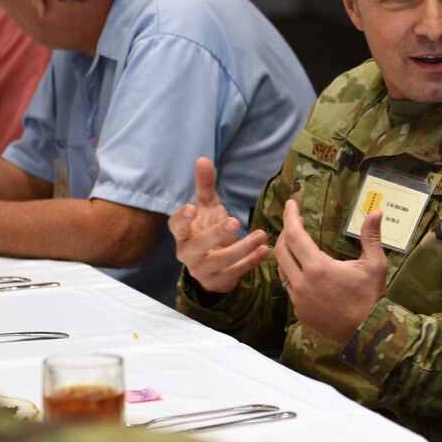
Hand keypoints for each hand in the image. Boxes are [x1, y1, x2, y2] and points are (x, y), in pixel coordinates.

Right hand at [168, 157, 268, 292]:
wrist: (214, 267)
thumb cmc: (208, 231)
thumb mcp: (207, 208)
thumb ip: (205, 186)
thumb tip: (202, 159)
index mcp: (183, 234)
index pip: (175, 227)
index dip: (181, 219)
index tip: (191, 208)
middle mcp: (188, 254)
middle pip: (198, 246)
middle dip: (216, 234)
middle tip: (235, 221)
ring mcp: (202, 270)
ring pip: (220, 261)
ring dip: (242, 248)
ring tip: (262, 234)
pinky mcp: (218, 282)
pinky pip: (235, 273)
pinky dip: (251, 262)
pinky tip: (265, 251)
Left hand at [274, 199, 387, 342]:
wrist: (366, 333)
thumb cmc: (371, 296)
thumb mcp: (375, 264)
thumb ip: (371, 236)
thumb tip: (377, 211)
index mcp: (318, 267)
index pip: (294, 235)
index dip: (290, 217)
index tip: (290, 204)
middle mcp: (302, 282)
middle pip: (281, 249)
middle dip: (286, 232)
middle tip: (295, 221)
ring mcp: (298, 298)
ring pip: (282, 268)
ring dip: (286, 252)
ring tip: (296, 242)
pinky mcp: (299, 310)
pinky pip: (289, 286)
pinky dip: (293, 272)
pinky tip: (304, 269)